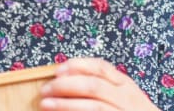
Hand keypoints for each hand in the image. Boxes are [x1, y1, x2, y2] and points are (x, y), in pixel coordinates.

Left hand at [39, 58, 159, 110]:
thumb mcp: (123, 94)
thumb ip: (101, 84)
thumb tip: (65, 76)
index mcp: (125, 84)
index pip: (101, 67)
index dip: (77, 66)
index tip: (57, 70)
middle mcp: (127, 97)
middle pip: (93, 85)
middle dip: (65, 86)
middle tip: (46, 89)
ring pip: (93, 106)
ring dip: (66, 104)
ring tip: (46, 104)